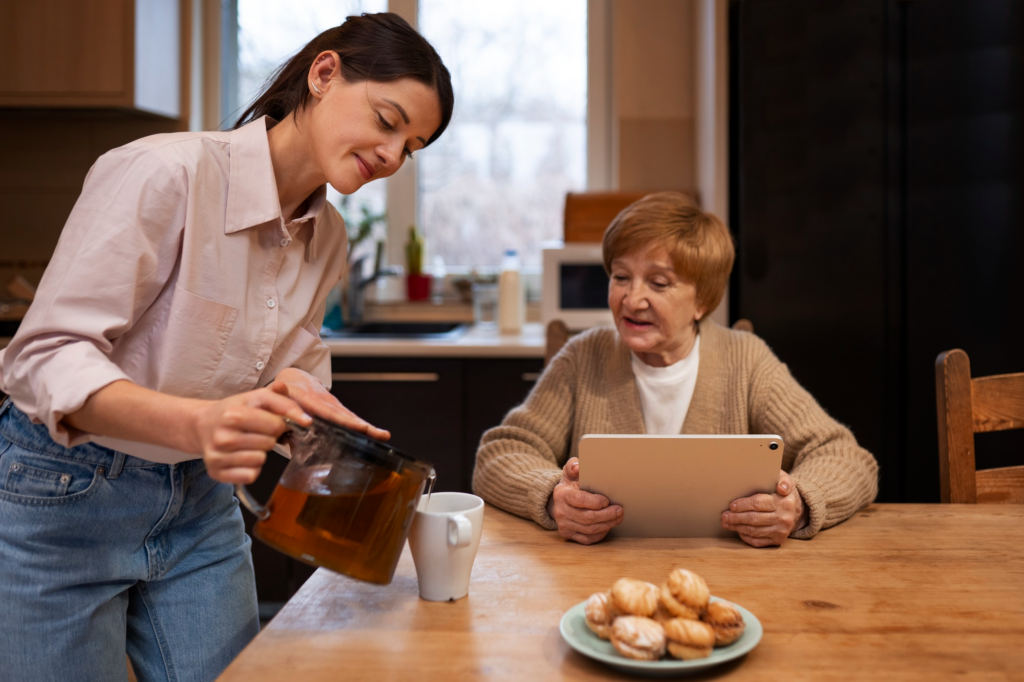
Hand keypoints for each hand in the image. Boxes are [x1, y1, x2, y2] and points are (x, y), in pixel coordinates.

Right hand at [193, 388, 312, 483]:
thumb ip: (281, 399)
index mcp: (233, 414)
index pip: (276, 425)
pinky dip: (251, 468)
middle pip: (269, 443)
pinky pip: (250, 475)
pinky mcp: (216, 472)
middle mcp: (223, 436)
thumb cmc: (234, 411)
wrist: (202, 425)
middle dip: (269, 437)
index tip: (279, 422)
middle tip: (257, 432)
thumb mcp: (255, 398)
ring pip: (260, 459)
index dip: (281, 424)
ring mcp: (217, 455)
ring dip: (260, 453)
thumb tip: (306, 418)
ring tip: (249, 444)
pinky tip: (242, 458)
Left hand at [271, 367, 389, 440]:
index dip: (333, 416)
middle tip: (371, 431)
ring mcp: (333, 405)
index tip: (340, 424)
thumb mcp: (276, 396)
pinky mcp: (338, 409)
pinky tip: (380, 435)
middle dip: (356, 423)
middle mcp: (323, 400)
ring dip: (367, 427)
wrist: (294, 378)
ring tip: (383, 435)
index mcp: (307, 397)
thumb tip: (278, 395)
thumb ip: (277, 398)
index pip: (322, 408)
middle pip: (341, 414)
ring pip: (350, 417)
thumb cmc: (282, 393)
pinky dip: (365, 427)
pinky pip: (351, 418)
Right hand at [546, 457, 622, 544]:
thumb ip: (574, 466)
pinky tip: (608, 526)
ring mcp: (564, 525)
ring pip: (589, 529)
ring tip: (618, 517)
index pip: (580, 500)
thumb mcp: (570, 471)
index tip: (607, 500)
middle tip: (619, 510)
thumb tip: (578, 467)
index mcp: (561, 494)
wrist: (560, 500)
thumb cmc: (571, 484)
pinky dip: (600, 534)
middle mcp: (560, 512)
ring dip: (607, 524)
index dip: (596, 502)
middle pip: (587, 517)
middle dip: (607, 515)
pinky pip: (587, 539)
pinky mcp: (568, 535)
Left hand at [721, 470, 807, 546]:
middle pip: (754, 519)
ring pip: (754, 531)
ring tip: (726, 523)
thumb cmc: (782, 491)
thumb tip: (781, 488)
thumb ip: (783, 480)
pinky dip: (745, 537)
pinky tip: (737, 530)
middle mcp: (784, 518)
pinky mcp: (777, 540)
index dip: (743, 505)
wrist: (795, 509)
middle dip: (736, 518)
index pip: (759, 504)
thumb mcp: (785, 480)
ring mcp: (781, 531)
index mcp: (784, 502)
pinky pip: (758, 541)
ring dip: (737, 527)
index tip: (732, 505)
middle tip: (724, 516)